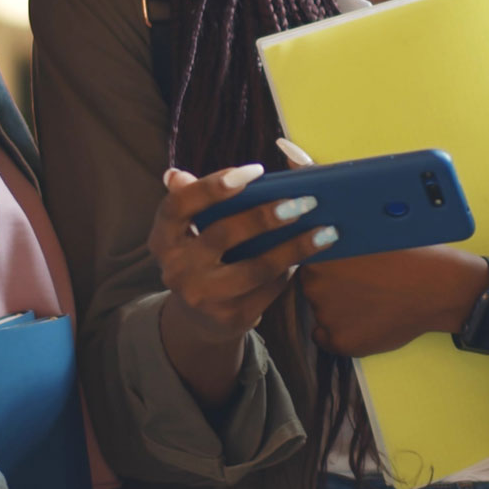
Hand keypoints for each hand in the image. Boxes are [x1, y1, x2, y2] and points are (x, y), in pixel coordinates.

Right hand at [150, 166, 339, 403]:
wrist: (200, 317)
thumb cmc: (204, 256)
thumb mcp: (192, 229)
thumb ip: (194, 198)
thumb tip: (177, 174)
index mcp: (163, 238)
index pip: (179, 205)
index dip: (213, 186)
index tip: (255, 171)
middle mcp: (176, 269)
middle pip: (224, 234)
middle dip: (266, 216)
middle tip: (304, 202)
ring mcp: (203, 297)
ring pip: (256, 268)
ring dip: (295, 247)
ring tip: (325, 230)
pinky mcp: (230, 317)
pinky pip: (268, 288)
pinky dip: (291, 269)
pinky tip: (310, 254)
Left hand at [299, 246, 488, 356]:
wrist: (437, 287)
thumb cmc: (407, 256)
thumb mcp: (366, 236)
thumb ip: (335, 241)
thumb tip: (319, 241)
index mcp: (319, 255)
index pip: (307, 261)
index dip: (328, 265)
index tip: (347, 267)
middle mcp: (314, 286)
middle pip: (313, 287)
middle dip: (331, 286)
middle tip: (363, 283)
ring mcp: (326, 315)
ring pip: (322, 312)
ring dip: (339, 308)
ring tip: (373, 300)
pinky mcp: (340, 341)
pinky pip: (327, 337)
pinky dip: (342, 331)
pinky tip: (367, 319)